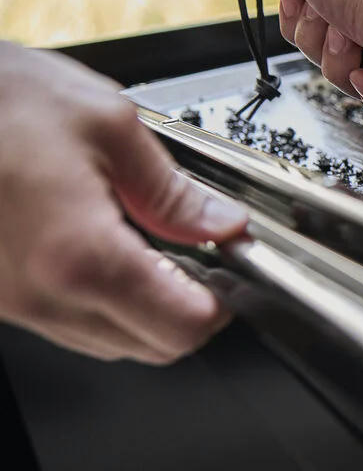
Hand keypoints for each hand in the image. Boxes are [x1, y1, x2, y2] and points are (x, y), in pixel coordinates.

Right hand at [0, 43, 248, 363]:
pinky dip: (98, 299)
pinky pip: (63, 321)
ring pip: (107, 342)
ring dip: (143, 309)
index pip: (183, 327)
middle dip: (189, 310)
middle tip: (201, 257)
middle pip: (151, 348)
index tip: (232, 268)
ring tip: (152, 246)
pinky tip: (105, 246)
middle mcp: (40, 293)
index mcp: (81, 255)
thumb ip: (174, 190)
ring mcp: (11, 301)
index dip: (223, 303)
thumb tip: (220, 225)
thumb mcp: (106, 123)